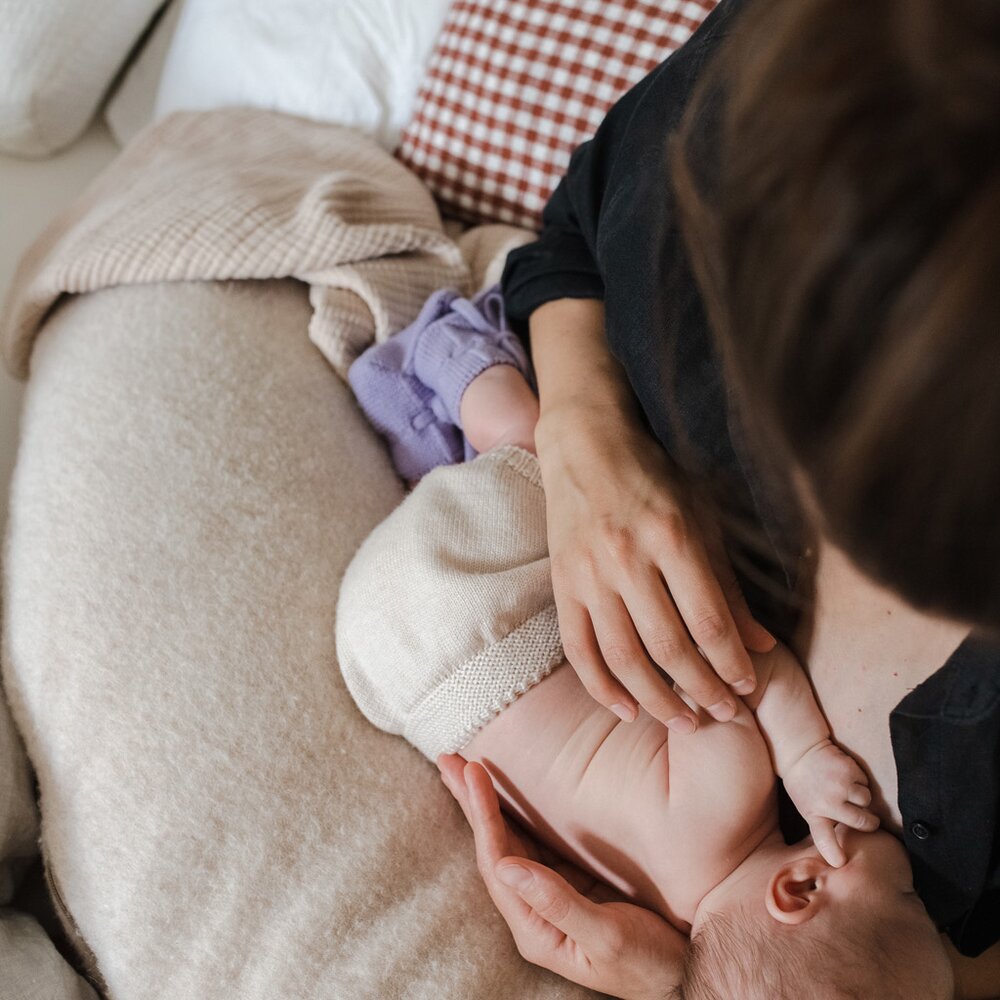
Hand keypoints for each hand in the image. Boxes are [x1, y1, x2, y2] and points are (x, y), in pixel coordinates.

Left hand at [437, 754, 684, 999]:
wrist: (686, 976)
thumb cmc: (650, 963)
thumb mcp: (607, 937)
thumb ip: (558, 903)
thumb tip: (507, 866)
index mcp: (535, 928)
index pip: (498, 860)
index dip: (484, 814)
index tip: (473, 773)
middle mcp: (534, 910)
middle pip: (493, 846)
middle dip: (471, 802)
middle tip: (450, 760)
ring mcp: (550, 895)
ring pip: (510, 840)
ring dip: (488, 804)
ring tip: (465, 769)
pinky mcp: (570, 883)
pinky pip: (534, 840)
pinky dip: (517, 812)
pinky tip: (505, 793)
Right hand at [535, 392, 774, 732]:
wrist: (584, 446)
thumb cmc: (653, 479)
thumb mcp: (703, 518)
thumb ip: (728, 584)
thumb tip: (761, 645)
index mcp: (672, 536)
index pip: (709, 620)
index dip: (731, 664)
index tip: (747, 688)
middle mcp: (628, 558)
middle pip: (669, 647)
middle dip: (702, 690)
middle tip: (724, 716)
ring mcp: (589, 574)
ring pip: (624, 657)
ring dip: (658, 700)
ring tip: (685, 722)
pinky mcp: (561, 583)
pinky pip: (579, 650)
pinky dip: (603, 688)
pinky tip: (628, 711)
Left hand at [781, 740, 879, 866]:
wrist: (800, 752)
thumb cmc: (805, 785)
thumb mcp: (807, 808)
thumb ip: (825, 825)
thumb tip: (843, 853)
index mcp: (814, 814)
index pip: (823, 838)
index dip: (833, 852)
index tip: (840, 863)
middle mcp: (828, 801)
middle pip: (863, 822)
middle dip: (869, 822)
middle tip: (866, 818)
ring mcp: (840, 785)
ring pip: (867, 800)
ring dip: (862, 798)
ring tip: (848, 791)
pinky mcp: (849, 769)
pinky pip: (866, 782)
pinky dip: (860, 781)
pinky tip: (846, 777)